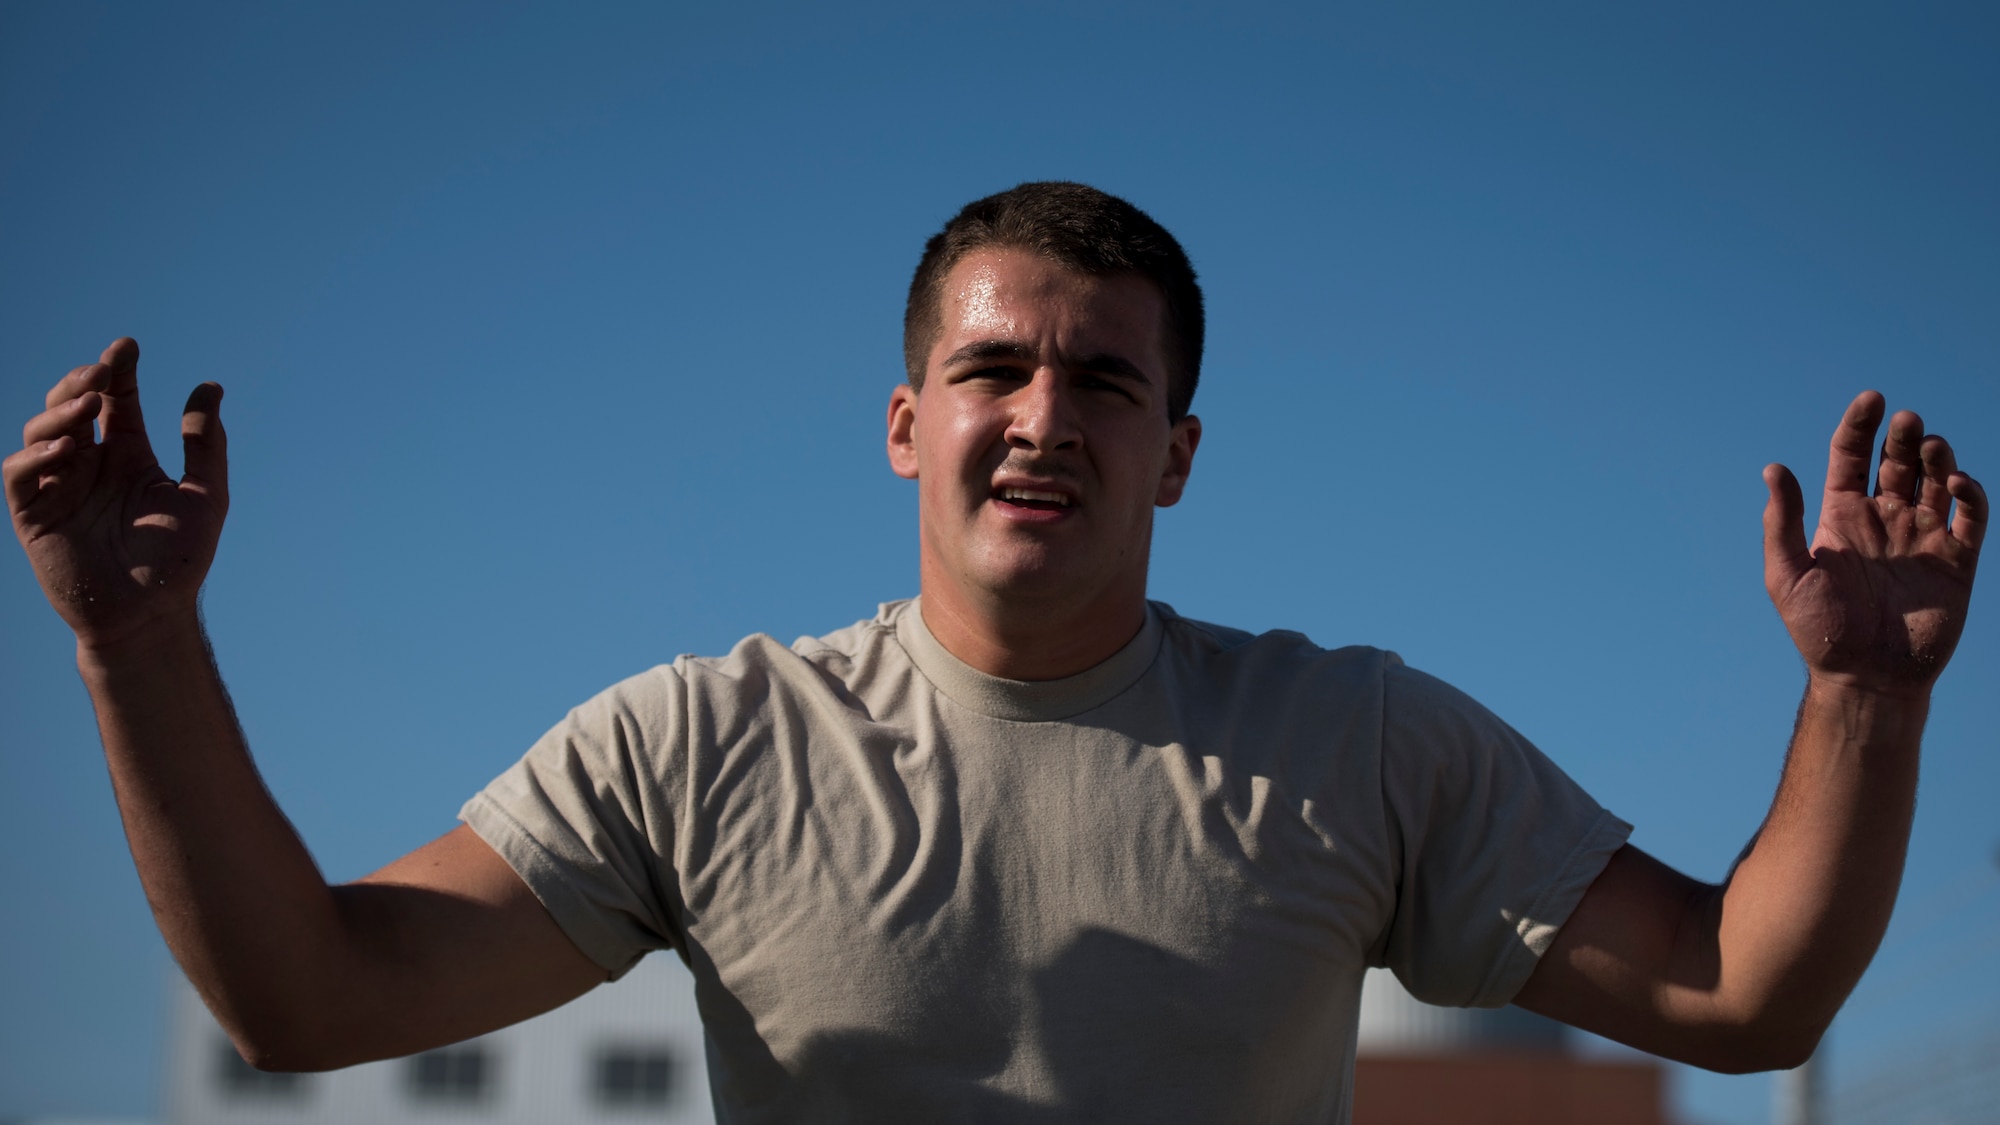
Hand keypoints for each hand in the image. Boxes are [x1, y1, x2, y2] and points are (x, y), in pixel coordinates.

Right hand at [4, 339, 227, 647]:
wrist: (149, 614)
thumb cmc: (177, 560)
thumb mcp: (204, 495)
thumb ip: (205, 443)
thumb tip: (210, 387)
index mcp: (128, 457)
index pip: (114, 402)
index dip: (117, 371)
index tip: (127, 347)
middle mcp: (90, 466)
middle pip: (71, 406)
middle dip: (82, 382)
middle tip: (102, 371)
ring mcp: (58, 487)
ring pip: (41, 432)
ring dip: (60, 412)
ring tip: (87, 407)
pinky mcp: (34, 515)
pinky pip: (19, 475)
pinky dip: (35, 456)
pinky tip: (68, 449)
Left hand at [1764, 391, 1985, 694]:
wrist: (1864, 677)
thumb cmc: (1819, 630)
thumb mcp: (1788, 573)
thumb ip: (1783, 522)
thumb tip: (1773, 468)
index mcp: (1842, 517)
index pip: (1852, 457)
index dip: (1861, 425)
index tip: (1872, 398)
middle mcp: (1883, 521)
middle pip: (1896, 463)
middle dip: (1902, 437)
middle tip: (1906, 421)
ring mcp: (1921, 539)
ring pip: (1935, 483)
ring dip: (1936, 458)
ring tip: (1930, 446)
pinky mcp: (1955, 563)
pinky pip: (1970, 520)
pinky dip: (1969, 496)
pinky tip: (1957, 483)